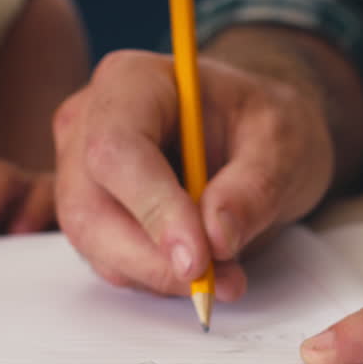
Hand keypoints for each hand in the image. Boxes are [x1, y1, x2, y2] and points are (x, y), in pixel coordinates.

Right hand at [53, 48, 334, 299]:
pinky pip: (109, 260)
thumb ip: (253, 187)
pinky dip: (156, 276)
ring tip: (226, 273)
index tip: (199, 257)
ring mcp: (80, 171)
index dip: (153, 209)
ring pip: (95, 244)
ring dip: (160, 274)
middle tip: (220, 281)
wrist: (252, 136)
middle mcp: (89, 123)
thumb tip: (216, 239)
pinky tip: (202, 265)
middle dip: (154, 259)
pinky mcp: (91, 214)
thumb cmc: (261, 124)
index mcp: (130, 82)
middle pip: (90, 208)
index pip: (116, 149)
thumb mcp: (282, 143)